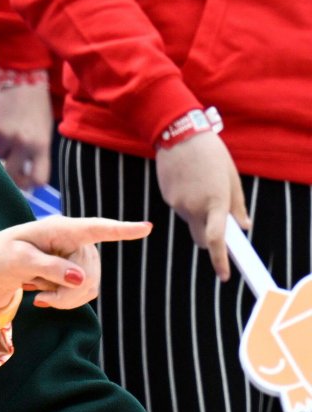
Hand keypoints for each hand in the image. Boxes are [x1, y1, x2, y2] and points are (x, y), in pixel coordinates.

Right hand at [0, 81, 52, 189]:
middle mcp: (23, 143)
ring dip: (0, 154)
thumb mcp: (43, 132)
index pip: (38, 180)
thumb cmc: (36, 107)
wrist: (23, 79)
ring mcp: (5, 136)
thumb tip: (26, 177)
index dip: (31, 184)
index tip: (28, 182)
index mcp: (41, 144)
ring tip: (7, 138)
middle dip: (12, 175)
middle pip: (12, 177)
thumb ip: (36, 154)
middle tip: (12, 168)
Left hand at [0, 217, 152, 310]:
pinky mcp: (81, 270)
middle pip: (90, 274)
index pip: (94, 229)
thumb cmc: (3, 254)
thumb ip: (48, 267)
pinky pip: (85, 293)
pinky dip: (65, 300)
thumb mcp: (17, 261)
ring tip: (38, 293)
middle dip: (66, 294)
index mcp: (60, 229)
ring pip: (90, 287)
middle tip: (38, 300)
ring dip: (64, 299)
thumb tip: (81, 279)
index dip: (120, 230)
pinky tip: (46, 295)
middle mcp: (77, 240)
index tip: (147, 228)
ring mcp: (81, 256)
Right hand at [155, 131, 250, 281]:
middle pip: (201, 238)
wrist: (179, 136)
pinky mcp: (168, 198)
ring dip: (199, 215)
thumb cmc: (211, 155)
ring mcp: (178, 204)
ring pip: (191, 222)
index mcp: (215, 202)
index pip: (217, 239)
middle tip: (218, 227)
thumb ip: (237, 205)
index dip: (220, 260)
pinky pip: (181, 209)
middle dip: (209, 239)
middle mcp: (193, 208)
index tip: (224, 275)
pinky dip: (188, 203)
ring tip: (202, 187)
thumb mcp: (231, 178)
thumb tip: (243, 226)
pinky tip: (190, 182)